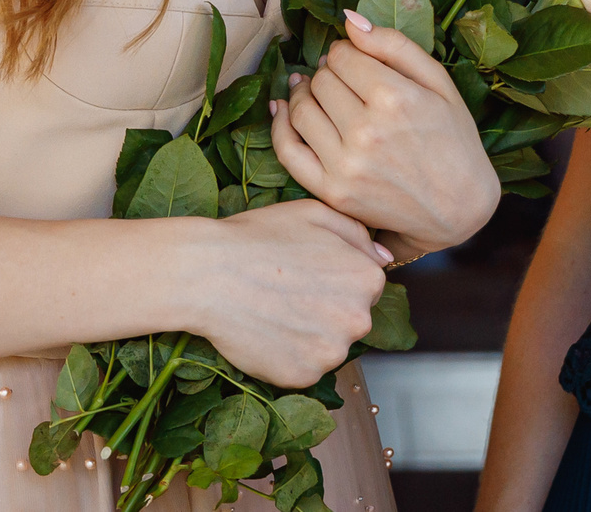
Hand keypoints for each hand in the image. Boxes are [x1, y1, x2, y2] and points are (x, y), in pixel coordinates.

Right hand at [188, 199, 389, 387]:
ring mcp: (330, 354)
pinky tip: (265, 333)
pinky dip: (287, 357)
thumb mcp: (315, 213)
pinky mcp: (301, 377)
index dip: (335, 279)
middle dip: (327, 310)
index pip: (365, 286)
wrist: (208, 274)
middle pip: (351, 320)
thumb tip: (383, 258)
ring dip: (309, 336)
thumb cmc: (258, 237)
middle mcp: (358, 320)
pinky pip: (302, 369)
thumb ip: (358, 233)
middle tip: (288, 293)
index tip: (307, 274)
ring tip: (273, 311)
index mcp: (367, 278)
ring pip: (327, 347)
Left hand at [271, 13, 500, 260]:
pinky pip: (288, 150)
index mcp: (394, 98)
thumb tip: (350, 20)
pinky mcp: (332, 192)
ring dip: (304, 93)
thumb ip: (395, 46)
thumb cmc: (454, 139)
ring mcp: (345, 165)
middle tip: (342, 79)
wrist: (459, 207)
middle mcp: (366, 131)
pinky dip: (279, 125)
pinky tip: (283, 109)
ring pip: (302, 110)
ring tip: (316, 91)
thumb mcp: (439, 82)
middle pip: (322, 81)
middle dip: (329, 72)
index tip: (355, 60)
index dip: (346, 52)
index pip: (342, 56)